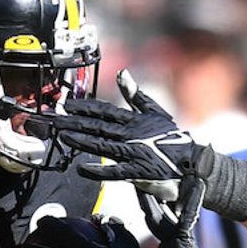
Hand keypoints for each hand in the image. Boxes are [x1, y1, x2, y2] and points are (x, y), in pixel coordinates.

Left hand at [49, 70, 205, 201]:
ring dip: (80, 141)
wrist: (193, 164)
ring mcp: (134, 153)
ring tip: (62, 136)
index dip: (83, 107)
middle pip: (97, 127)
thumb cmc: (172, 139)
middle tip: (53, 119)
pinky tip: (81, 168)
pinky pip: (115, 171)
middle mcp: (131, 135)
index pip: (104, 111)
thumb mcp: (155, 112)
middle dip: (73, 122)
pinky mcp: (138, 173)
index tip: (66, 104)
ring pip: (102, 145)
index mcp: (134, 120)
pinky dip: (98, 170)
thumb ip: (136, 95)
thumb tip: (123, 74)